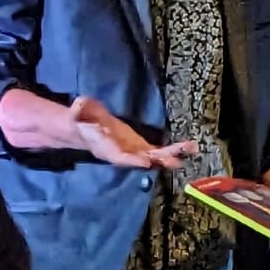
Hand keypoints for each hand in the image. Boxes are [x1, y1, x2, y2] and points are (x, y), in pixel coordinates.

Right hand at [69, 96, 196, 169]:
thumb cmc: (82, 120)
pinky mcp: (144, 147)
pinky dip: (176, 149)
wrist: (89, 128)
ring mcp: (136, 152)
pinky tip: (191, 146)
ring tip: (191, 149)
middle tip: (175, 161)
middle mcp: (125, 155)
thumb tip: (78, 107)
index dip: (131, 160)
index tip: (144, 162)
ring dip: (173, 154)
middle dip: (159, 160)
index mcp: (107, 149)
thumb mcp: (79, 113)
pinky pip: (161, 150)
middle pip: (143, 160)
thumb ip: (79, 112)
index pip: (119, 157)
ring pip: (156, 156)